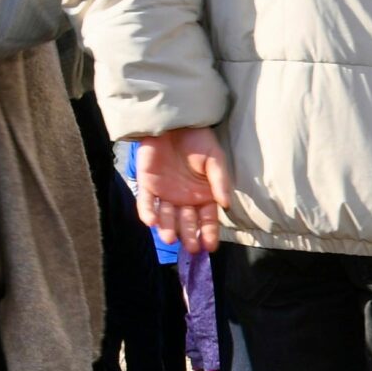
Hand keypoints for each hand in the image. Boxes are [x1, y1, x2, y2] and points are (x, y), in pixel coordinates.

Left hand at [134, 127, 233, 253]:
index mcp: (204, 195)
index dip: (209, 233)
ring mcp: (165, 193)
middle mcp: (185, 198)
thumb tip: (226, 205)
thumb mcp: (216, 159)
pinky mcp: (147, 185)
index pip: (207, 219)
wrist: (174, 122)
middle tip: (190, 248)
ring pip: (166, 216)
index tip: (210, 247)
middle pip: (187, 222)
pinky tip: (151, 222)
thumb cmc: (198, 140)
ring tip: (170, 238)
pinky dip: (147, 212)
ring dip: (167, 228)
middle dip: (189, 235)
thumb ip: (220, 181)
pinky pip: (146, 202)